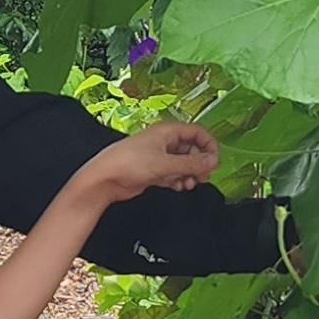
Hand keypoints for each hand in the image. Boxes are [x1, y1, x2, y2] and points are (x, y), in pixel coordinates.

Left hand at [76, 122, 221, 203]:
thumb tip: (212, 161)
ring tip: (189, 183)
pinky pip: (174, 174)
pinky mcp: (153, 171)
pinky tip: (178, 186)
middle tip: (202, 176)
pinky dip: (179, 180)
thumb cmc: (127, 163)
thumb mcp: (165, 164)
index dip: (208, 145)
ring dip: (190, 174)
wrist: (104, 178)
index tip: (214, 160)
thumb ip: (191, 164)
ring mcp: (158, 157)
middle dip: (200, 163)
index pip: (197, 132)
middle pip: (192, 149)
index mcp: (167, 132)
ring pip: (183, 163)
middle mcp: (163, 142)